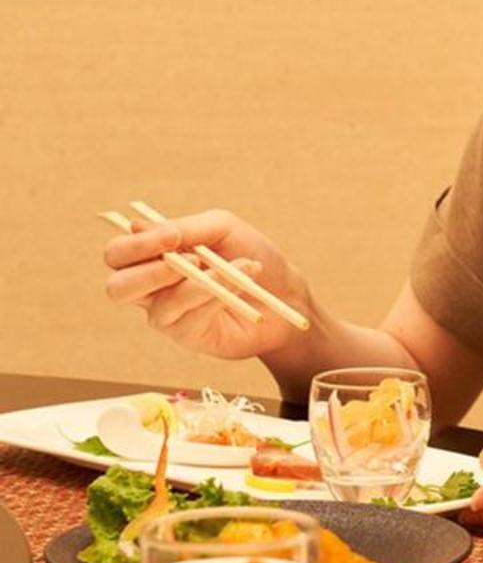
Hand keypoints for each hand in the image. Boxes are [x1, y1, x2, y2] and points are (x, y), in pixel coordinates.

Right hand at [103, 209, 310, 359]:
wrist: (286, 291)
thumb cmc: (250, 254)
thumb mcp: (222, 228)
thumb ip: (187, 226)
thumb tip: (145, 228)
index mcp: (152, 256)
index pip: (118, 254)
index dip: (136, 245)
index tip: (172, 237)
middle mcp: (151, 287)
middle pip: (117, 288)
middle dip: (148, 274)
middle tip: (190, 261)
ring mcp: (167, 314)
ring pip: (160, 305)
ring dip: (200, 285)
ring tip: (232, 270)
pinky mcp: (187, 335)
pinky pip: (191, 318)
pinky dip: (218, 296)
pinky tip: (241, 285)